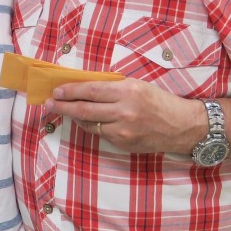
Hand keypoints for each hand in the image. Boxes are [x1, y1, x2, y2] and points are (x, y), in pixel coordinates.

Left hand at [45, 77, 203, 154]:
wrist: (182, 126)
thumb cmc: (159, 101)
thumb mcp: (137, 86)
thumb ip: (112, 88)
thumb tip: (84, 87)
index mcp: (128, 91)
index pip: (91, 90)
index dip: (71, 91)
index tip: (56, 90)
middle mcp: (124, 111)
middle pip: (85, 109)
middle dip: (63, 105)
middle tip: (49, 102)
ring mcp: (123, 130)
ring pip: (89, 123)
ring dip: (73, 117)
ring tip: (61, 110)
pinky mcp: (123, 143)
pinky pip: (100, 134)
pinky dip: (90, 126)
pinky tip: (84, 120)